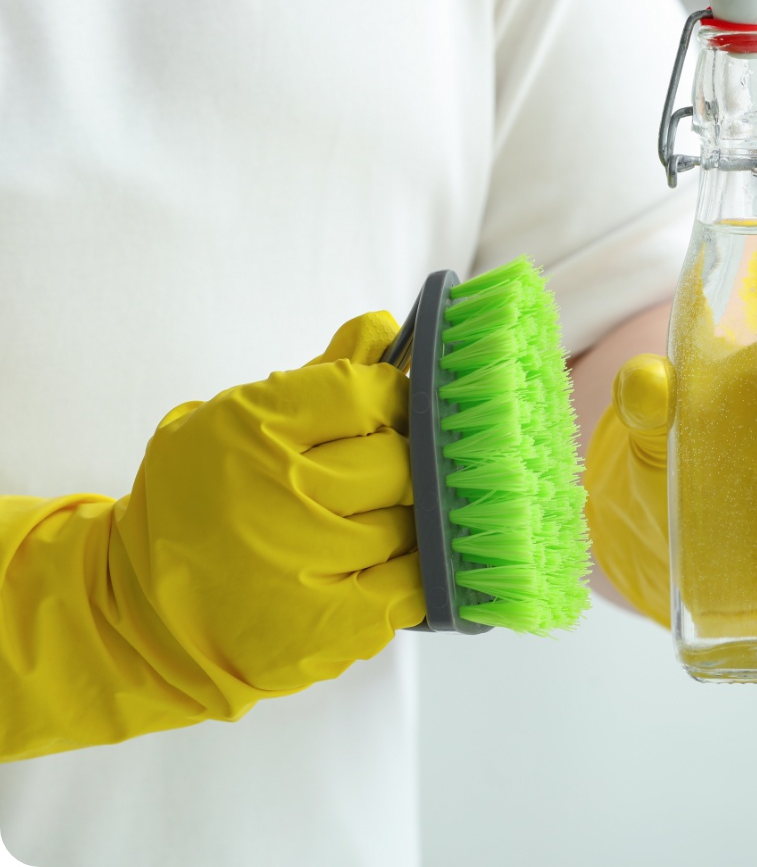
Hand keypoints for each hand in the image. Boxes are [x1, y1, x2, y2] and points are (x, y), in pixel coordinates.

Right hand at [0, 312, 424, 760]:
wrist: (144, 613)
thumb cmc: (200, 504)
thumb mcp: (236, 421)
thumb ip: (320, 378)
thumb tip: (383, 329)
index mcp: (252, 428)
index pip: (364, 391)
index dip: (394, 396)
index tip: (393, 408)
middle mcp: (280, 491)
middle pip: (397, 458)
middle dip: (407, 460)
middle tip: (390, 469)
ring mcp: (309, 561)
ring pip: (412, 521)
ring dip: (409, 519)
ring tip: (379, 521)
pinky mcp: (332, 622)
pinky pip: (415, 582)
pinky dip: (417, 569)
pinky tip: (394, 560)